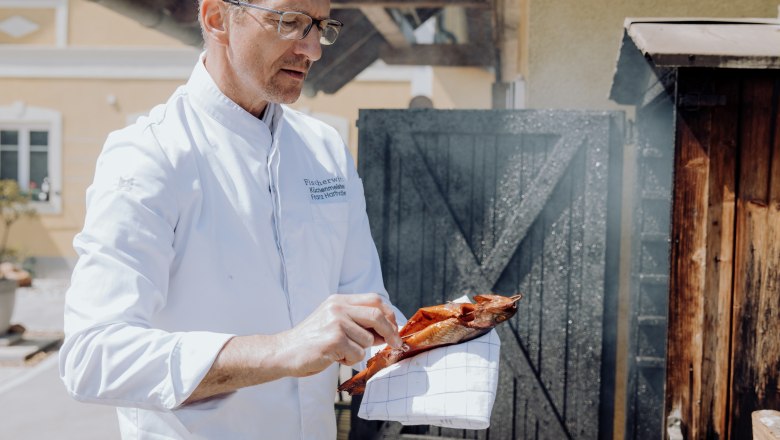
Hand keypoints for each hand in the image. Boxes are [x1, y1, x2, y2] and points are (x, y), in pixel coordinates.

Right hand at [277, 293, 402, 376]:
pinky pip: (357, 353)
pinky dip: (350, 360)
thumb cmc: (312, 340)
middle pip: (377, 316)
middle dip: (391, 332)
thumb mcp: (334, 321)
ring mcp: (335, 323)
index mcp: (339, 300)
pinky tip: (334, 357)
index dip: (389, 315)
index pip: (375, 300)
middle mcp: (338, 308)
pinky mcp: (333, 340)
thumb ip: (358, 322)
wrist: (285, 351)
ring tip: (341, 351)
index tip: (394, 329)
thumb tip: (389, 331)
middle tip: (395, 344)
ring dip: (360, 351)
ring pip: (367, 340)